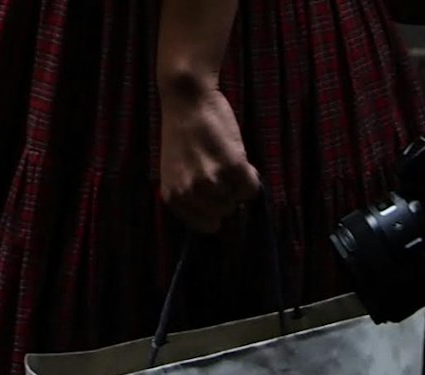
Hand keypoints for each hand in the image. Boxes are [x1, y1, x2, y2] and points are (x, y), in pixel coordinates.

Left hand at [157, 74, 258, 232]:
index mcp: (174, 198)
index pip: (206, 226)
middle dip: (227, 194)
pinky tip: (239, 159)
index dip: (214, 209)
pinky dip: (251, 177)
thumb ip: (191, 195)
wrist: (187, 98)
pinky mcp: (232, 166)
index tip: (212, 192)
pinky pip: (251, 188)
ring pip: (238, 200)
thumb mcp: (176, 171)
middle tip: (219, 168)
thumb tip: (222, 216)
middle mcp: (191, 193)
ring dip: (238, 183)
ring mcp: (211, 180)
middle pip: (225, 212)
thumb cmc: (182, 132)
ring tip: (226, 160)